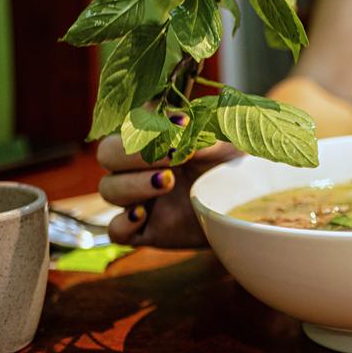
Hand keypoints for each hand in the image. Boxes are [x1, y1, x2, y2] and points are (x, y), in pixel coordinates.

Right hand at [97, 135, 239, 247]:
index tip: (183, 125)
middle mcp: (138, 166)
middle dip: (134, 154)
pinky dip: (123, 223)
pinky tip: (142, 215)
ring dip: (134, 184)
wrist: (244, 207)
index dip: (148, 123)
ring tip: (168, 181)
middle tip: (174, 157)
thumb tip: (181, 127)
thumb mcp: (225, 145)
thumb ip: (203, 134)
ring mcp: (138, 198)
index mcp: (151, 137)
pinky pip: (117, 231)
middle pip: (108, 153)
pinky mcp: (143, 229)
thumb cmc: (230, 166)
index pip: (130, 122)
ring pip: (109, 189)